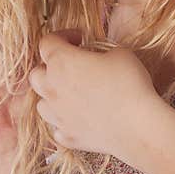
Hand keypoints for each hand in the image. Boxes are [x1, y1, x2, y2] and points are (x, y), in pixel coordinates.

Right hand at [0, 32, 24, 166]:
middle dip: (4, 39)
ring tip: (14, 69)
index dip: (12, 31)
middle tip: (23, 56)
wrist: (13, 145)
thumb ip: (23, 47)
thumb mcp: (28, 72)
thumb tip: (28, 23)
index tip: (32, 46)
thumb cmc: (24, 110)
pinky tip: (0, 76)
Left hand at [29, 28, 160, 158]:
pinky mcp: (68, 137)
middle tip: (71, 65)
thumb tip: (96, 58)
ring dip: (52, 95)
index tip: (79, 39)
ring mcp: (58, 116)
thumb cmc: (129, 84)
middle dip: (49, 66)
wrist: (138, 127)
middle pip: (36, 74)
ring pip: (41, 103)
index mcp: (61, 62)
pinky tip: (79, 117)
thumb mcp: (119, 53)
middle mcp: (52, 89)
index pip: (47, 42)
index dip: (62, 36)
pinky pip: (57, 127)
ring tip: (72, 93)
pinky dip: (64, 121)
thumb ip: (99, 52)